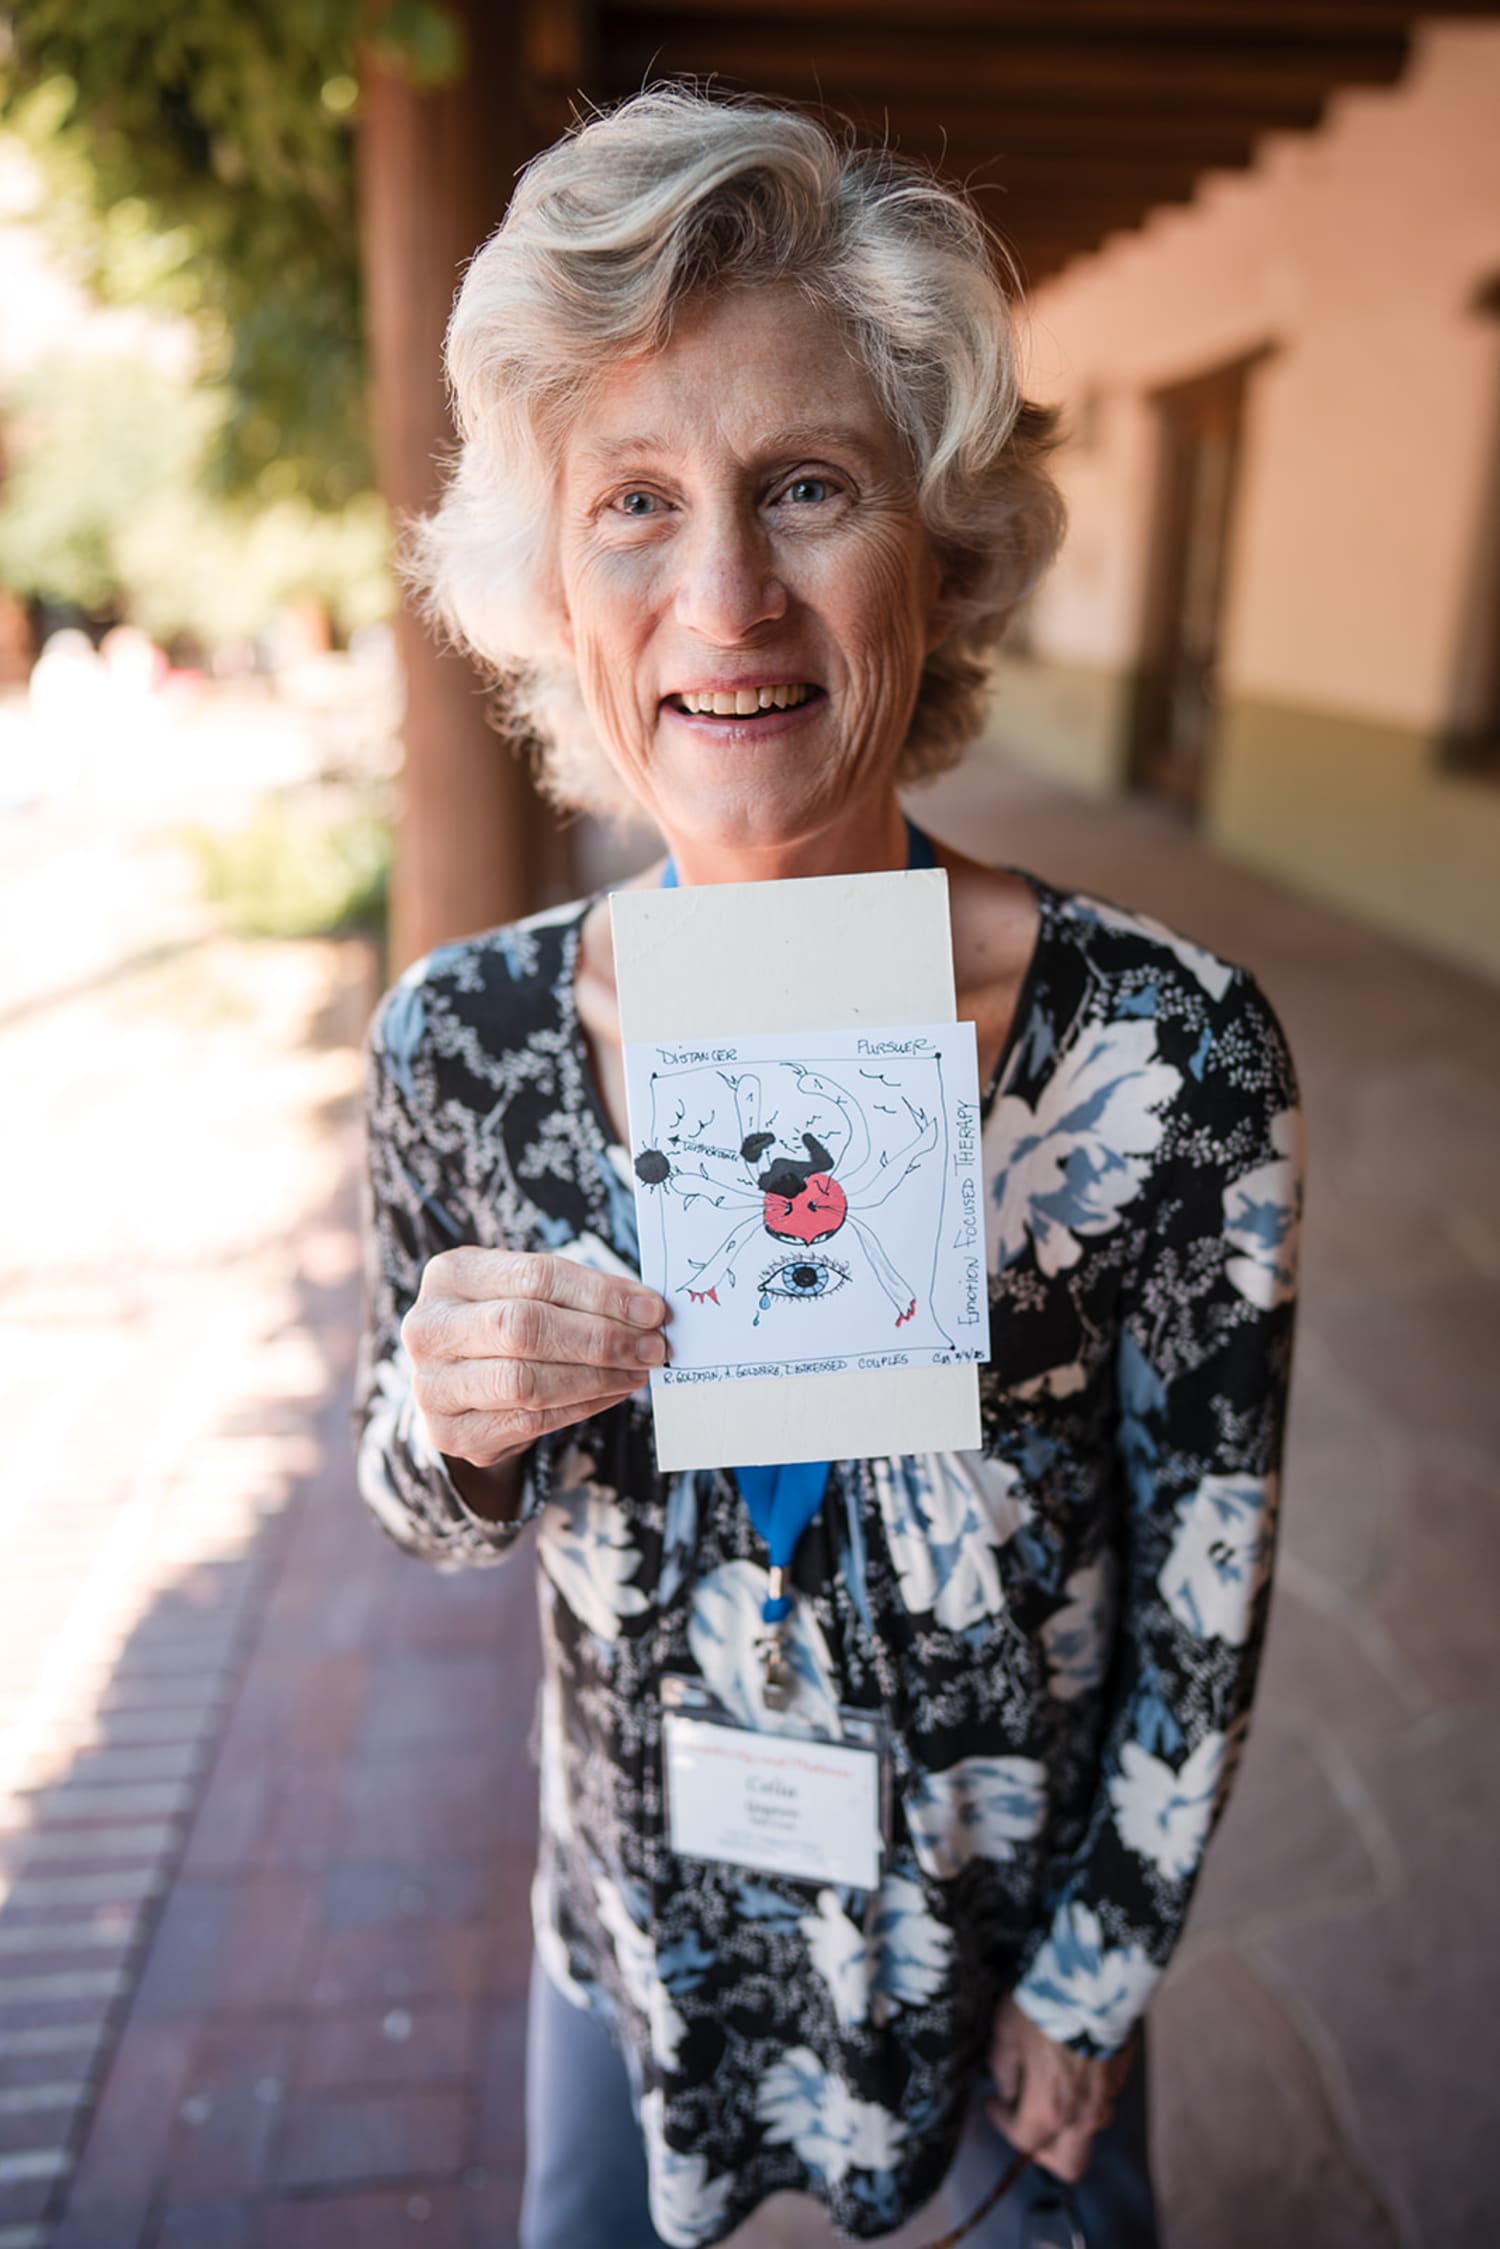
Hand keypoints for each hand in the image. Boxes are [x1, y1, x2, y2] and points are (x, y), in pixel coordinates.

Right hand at [401, 1247, 667, 1468]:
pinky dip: (581, 1406)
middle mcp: (428, 1328)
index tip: (651, 1307)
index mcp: (449, 1274)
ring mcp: (432, 1385)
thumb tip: (647, 1309)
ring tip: (638, 1369)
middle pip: (525, 1328)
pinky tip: (612, 1392)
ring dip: (597, 1377)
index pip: (535, 1276)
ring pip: (526, 1381)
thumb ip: (575, 1293)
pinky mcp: (449, 1433)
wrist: (457, 1380)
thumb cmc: (503, 1319)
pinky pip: (528, 1421)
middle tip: (653, 1345)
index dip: (600, 1293)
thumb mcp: (525, 1290)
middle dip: (601, 1338)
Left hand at [986, 1994, 1135, 2183]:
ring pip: (1087, 2134)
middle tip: (1026, 2121)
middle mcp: (1082, 2115)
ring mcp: (1107, 2099)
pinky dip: (1083, 2098)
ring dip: (1066, 2124)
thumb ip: (1003, 2070)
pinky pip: (1101, 2103)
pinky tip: (1071, 2069)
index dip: (1002, 2124)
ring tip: (1049, 2090)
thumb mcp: (1006, 2033)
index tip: (994, 2104)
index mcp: (1049, 2110)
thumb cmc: (1045, 2004)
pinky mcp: (1121, 2078)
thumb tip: (1007, 2090)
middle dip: (1043, 2152)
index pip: (1023, 2142)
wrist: (1093, 1977)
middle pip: (1067, 2165)